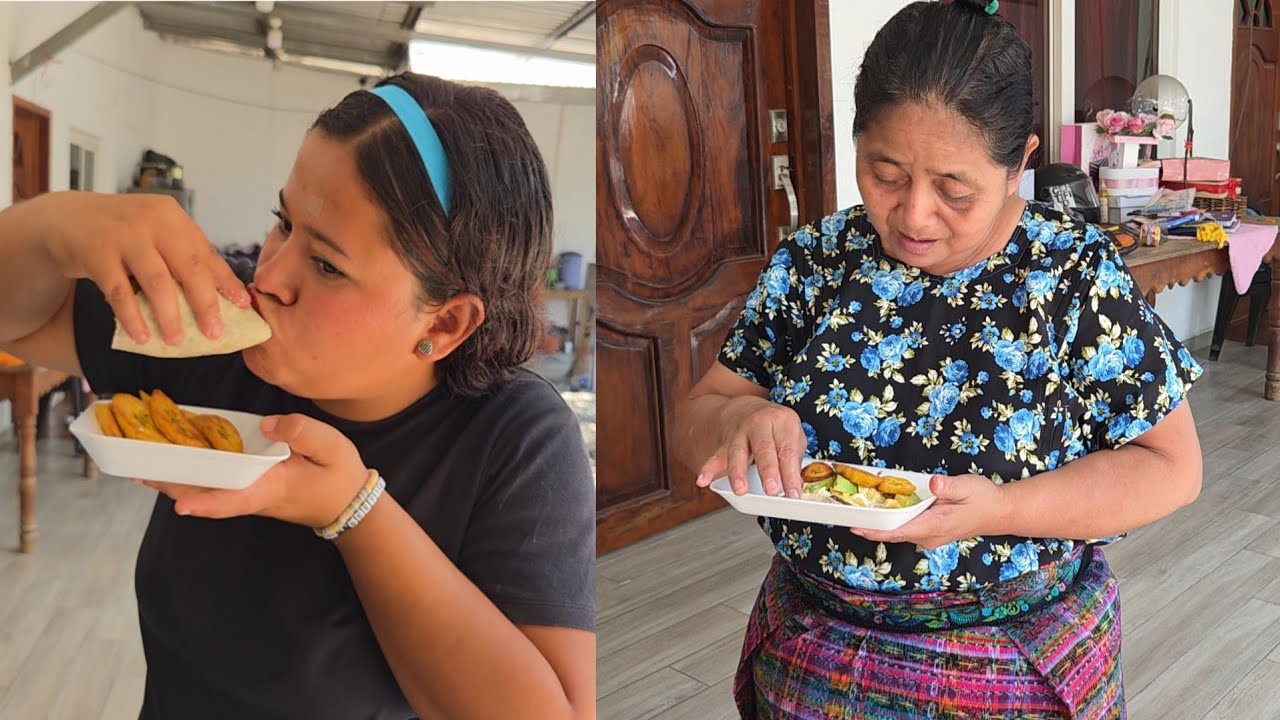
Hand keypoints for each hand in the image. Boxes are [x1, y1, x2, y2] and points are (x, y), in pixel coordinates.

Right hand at [31, 191, 249, 345]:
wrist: (67, 219)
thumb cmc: (123, 233)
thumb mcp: (155, 234)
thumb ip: (181, 256)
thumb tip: (222, 296)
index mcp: (173, 217)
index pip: (206, 254)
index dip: (226, 282)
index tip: (244, 306)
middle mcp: (152, 221)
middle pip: (189, 267)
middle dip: (205, 304)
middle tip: (214, 333)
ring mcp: (123, 235)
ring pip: (157, 281)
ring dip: (169, 315)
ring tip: (176, 340)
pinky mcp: (96, 252)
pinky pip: (119, 292)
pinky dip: (133, 317)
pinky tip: (142, 336)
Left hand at [138, 414, 368, 527]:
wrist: (348, 504)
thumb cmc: (340, 476)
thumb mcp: (332, 447)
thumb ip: (302, 432)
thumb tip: (268, 424)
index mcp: (273, 487)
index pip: (237, 499)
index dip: (209, 503)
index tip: (182, 508)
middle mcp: (254, 495)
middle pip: (208, 496)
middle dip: (173, 486)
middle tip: (139, 472)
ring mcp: (250, 494)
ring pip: (207, 491)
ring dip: (176, 481)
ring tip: (143, 466)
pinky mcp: (250, 489)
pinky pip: (215, 484)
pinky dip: (193, 474)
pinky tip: (175, 461)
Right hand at [694, 396, 806, 498]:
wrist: (748, 407)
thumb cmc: (775, 427)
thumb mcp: (792, 434)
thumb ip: (795, 460)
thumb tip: (795, 488)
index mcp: (782, 420)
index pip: (788, 450)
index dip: (791, 474)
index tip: (793, 494)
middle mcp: (760, 423)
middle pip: (764, 448)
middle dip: (768, 470)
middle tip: (772, 490)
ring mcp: (740, 431)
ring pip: (738, 452)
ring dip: (738, 472)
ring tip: (741, 490)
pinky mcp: (726, 441)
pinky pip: (717, 455)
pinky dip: (709, 468)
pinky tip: (703, 480)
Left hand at [851, 474, 1009, 549]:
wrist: (1000, 512)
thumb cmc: (984, 499)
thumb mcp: (968, 487)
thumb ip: (949, 486)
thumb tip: (933, 483)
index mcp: (934, 526)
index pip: (898, 531)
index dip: (875, 530)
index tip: (855, 525)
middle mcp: (928, 536)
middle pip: (892, 533)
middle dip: (870, 525)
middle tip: (845, 512)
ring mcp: (929, 536)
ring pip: (898, 532)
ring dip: (879, 523)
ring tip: (856, 509)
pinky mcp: (930, 531)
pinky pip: (905, 528)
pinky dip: (891, 520)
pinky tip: (880, 509)